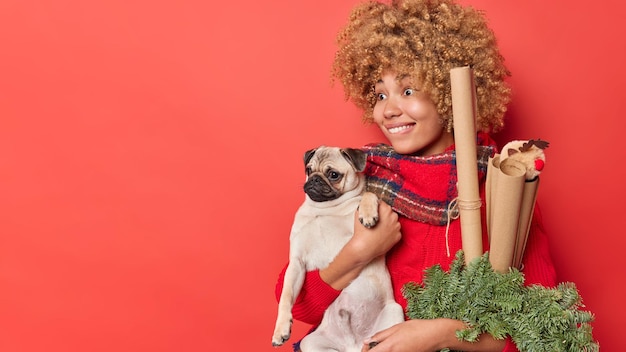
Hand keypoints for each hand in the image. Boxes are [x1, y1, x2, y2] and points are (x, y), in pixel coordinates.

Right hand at [319, 201, 400, 289]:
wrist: (364, 248)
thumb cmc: (361, 231)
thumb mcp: (360, 213)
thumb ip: (365, 205)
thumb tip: (367, 201)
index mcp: (386, 209)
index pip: (382, 204)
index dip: (377, 207)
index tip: (373, 211)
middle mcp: (394, 217)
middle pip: (389, 212)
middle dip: (384, 215)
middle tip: (376, 221)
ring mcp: (397, 228)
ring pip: (393, 222)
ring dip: (388, 224)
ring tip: (379, 229)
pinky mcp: (398, 237)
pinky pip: (395, 232)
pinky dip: (390, 233)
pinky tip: (383, 235)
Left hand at [362, 319, 505, 351]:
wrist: (436, 335)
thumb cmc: (419, 328)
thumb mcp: (398, 327)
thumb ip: (381, 335)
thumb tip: (368, 341)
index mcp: (390, 346)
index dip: (364, 351)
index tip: (364, 348)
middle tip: (371, 347)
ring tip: (381, 346)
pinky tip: (392, 348)